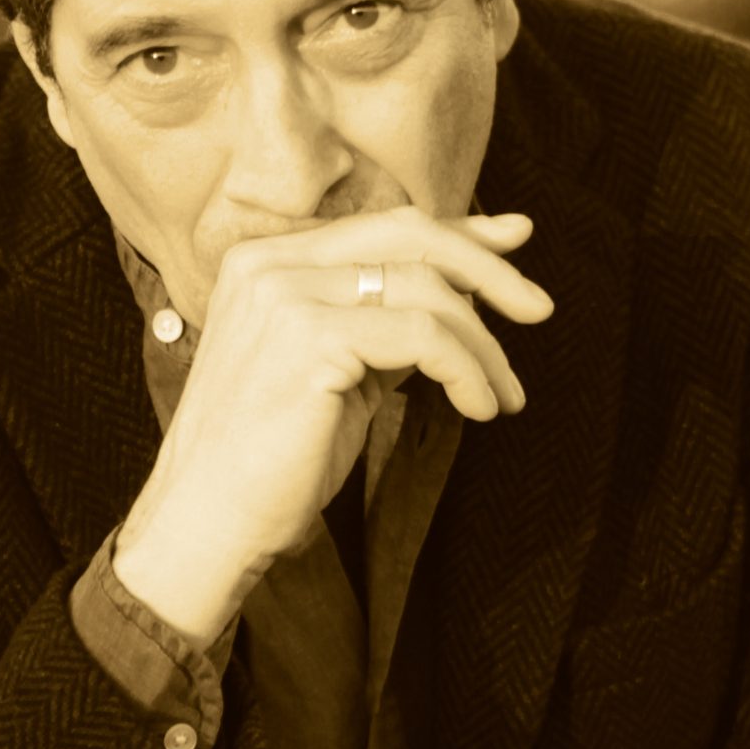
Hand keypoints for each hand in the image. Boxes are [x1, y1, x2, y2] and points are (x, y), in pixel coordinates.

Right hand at [114, 206, 553, 644]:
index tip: (516, 242)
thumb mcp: (341, 371)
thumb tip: (468, 287)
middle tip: (539, 309)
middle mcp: (270, 264)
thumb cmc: (274, 459)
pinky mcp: (308, 337)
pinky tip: (478, 408)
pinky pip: (422, 336)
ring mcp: (284, 295)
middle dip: (487, 268)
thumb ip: (389, 319)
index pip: (384, 226)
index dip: (459, 231)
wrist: (210, 522)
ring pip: (425, 290)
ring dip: (482, 345)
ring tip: (501, 395)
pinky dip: (466, 370)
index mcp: (268, 262)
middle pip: (409, 235)